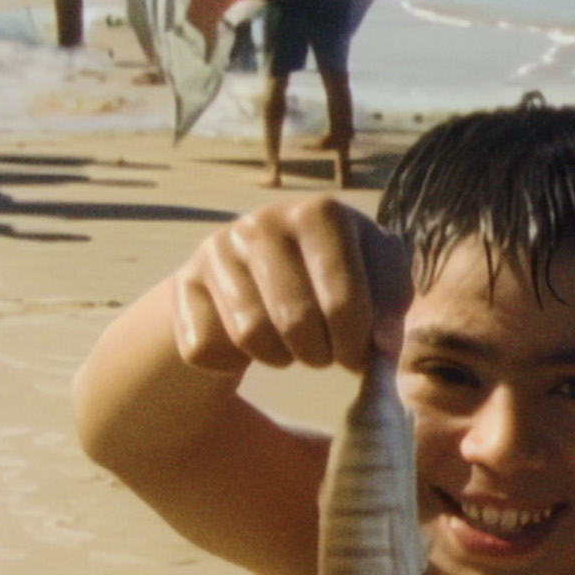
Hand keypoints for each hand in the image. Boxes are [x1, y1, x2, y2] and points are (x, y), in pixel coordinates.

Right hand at [171, 197, 412, 378]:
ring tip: (290, 344)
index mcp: (320, 213)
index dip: (356, 346)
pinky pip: (206, 346)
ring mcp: (216, 248)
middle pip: (295, 322)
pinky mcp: (184, 281)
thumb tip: (382, 347)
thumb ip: (390, 312)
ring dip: (279, 357)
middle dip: (319, 354)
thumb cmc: (338, 275)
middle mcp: (262, 222)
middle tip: (324, 354)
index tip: (358, 357)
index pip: (343, 303)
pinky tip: (247, 340)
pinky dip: (231, 361)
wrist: (265, 265)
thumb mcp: (378, 282)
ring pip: (250, 336)